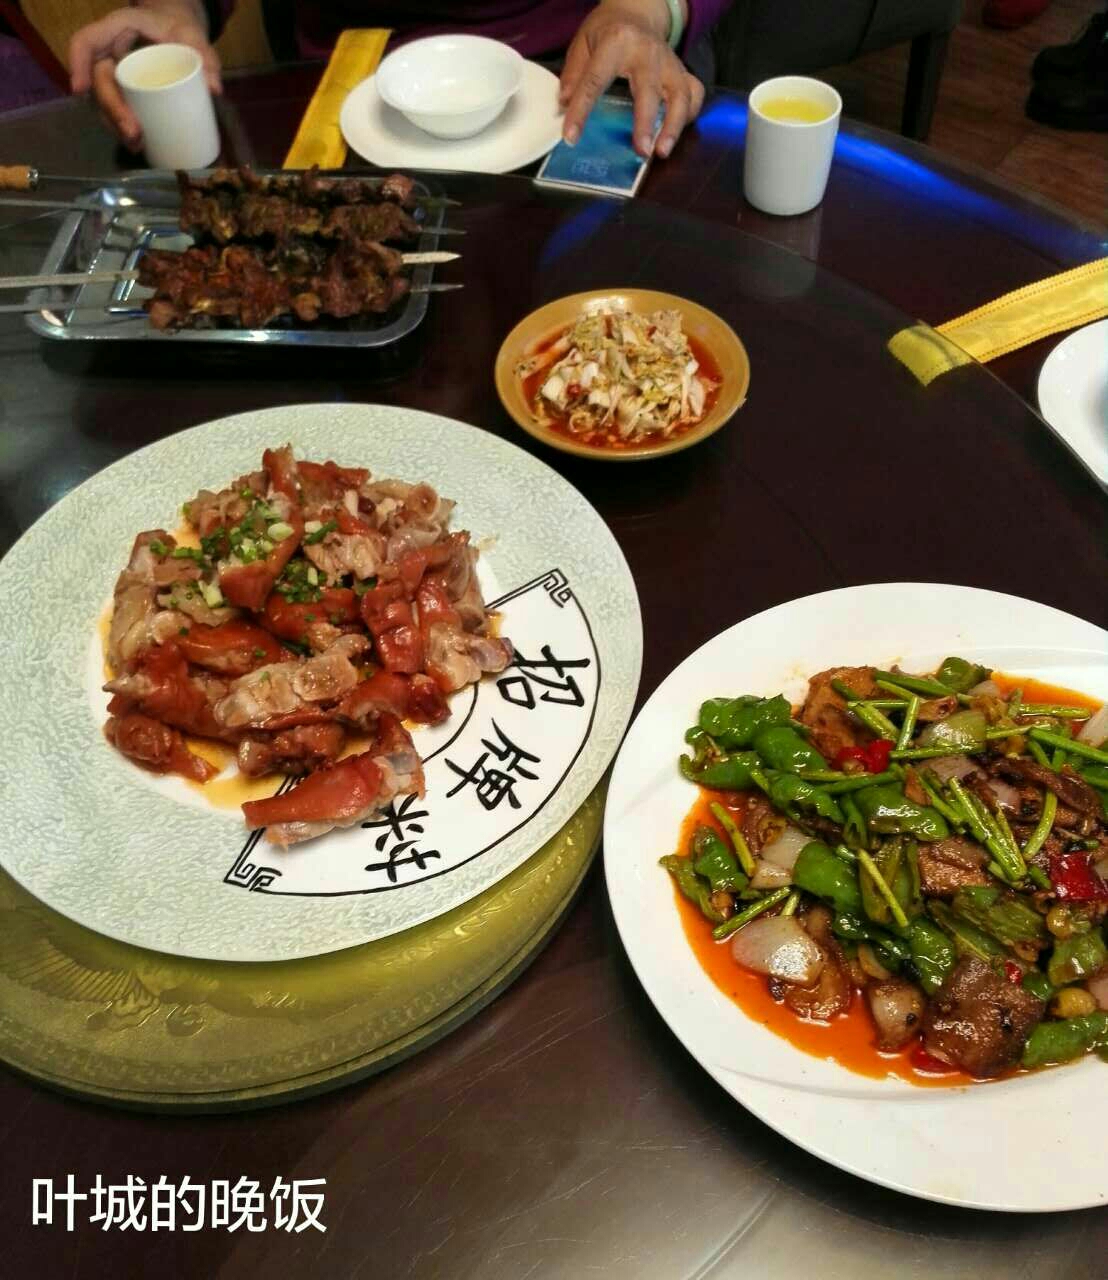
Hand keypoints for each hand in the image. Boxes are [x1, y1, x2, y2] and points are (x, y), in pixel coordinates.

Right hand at [69, 4, 221, 151]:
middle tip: (133, 132)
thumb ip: (204, 55)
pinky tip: (138, 145)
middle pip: (98, 81)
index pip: (86, 41)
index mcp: (118, 28)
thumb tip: (215, 89)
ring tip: (137, 145)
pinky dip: (124, 128)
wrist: (180, 34)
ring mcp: (115, 73)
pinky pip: (117, 109)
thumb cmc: (180, 29)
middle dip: (112, 110)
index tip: (80, 90)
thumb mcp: (191, 35)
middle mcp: (110, 52)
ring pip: (104, 100)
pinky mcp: (125, 91)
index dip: (77, 63)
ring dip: (116, 125)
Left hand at [559, 1, 704, 158]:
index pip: (596, 80)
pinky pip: (693, 94)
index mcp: (617, 41)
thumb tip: (564, 103)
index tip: (571, 137)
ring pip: (680, 95)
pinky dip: (689, 115)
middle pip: (650, 90)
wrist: (637, 11)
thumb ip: (574, 73)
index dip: (582, 111)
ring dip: (674, 126)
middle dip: (646, 122)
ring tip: (662, 151)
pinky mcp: (682, 72)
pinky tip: (675, 134)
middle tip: (641, 151)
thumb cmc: (608, 31)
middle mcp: (648, 52)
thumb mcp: (583, 42)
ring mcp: (669, 62)